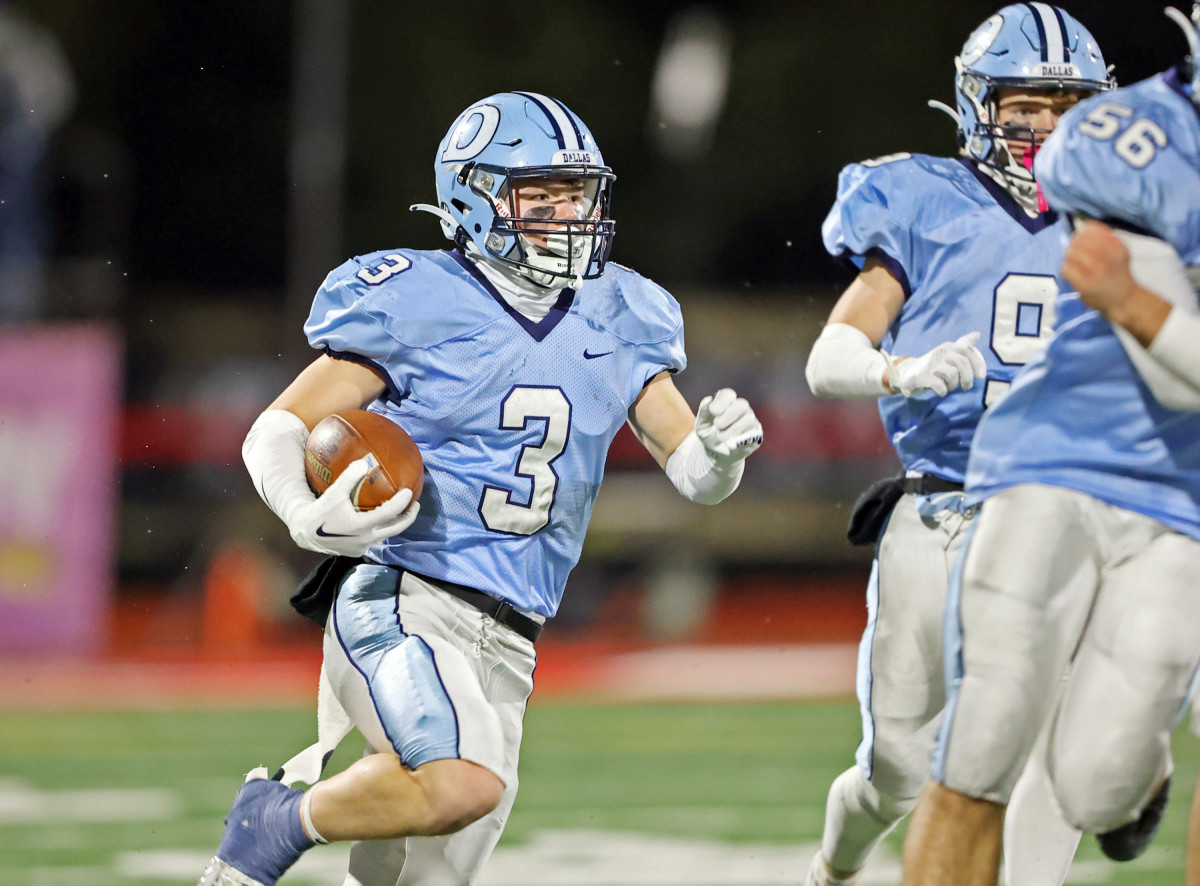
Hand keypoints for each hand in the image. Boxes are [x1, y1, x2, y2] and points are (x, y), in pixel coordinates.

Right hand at [288, 456, 420, 555]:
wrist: (306, 533)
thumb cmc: (320, 511)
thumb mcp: (334, 493)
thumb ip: (349, 477)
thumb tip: (365, 463)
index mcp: (360, 526)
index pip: (389, 513)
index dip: (402, 503)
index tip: (410, 492)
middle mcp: (365, 540)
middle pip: (396, 529)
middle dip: (409, 517)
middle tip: (416, 505)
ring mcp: (362, 547)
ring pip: (386, 535)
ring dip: (396, 523)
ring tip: (403, 511)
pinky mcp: (358, 551)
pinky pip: (375, 538)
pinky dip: (382, 528)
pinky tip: (383, 519)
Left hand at [694, 388, 762, 464]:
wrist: (718, 454)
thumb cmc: (710, 435)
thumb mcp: (702, 425)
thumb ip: (704, 412)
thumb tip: (708, 400)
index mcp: (726, 402)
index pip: (727, 394)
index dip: (721, 401)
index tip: (713, 411)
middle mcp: (740, 408)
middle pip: (742, 404)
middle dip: (729, 415)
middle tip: (717, 425)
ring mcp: (750, 419)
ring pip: (748, 418)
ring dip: (732, 429)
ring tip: (721, 437)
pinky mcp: (756, 433)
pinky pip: (753, 433)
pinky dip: (740, 439)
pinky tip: (731, 443)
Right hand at [886, 332, 986, 396]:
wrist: (908, 374)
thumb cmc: (933, 366)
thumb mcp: (948, 354)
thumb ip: (962, 345)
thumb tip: (977, 334)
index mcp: (949, 347)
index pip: (969, 351)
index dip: (979, 364)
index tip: (982, 377)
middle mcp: (940, 352)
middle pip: (962, 362)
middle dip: (968, 377)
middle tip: (966, 387)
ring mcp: (930, 364)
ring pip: (952, 374)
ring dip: (953, 385)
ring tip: (949, 387)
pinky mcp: (921, 376)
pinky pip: (939, 385)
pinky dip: (943, 391)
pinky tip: (941, 391)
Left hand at [1061, 220, 1136, 316]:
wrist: (1124, 300)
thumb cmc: (1119, 275)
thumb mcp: (1120, 252)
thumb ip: (1105, 240)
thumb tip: (1083, 229)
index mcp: (1117, 247)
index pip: (1092, 230)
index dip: (1083, 231)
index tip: (1081, 236)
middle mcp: (1107, 257)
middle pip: (1078, 241)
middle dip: (1073, 245)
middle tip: (1074, 251)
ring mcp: (1095, 272)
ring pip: (1071, 254)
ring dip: (1069, 258)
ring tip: (1073, 262)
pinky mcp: (1085, 285)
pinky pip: (1066, 269)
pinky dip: (1066, 269)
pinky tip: (1072, 273)